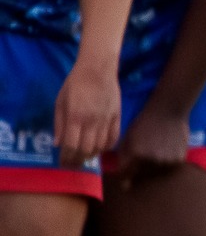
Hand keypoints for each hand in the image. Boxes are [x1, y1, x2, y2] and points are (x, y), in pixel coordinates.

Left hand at [54, 54, 121, 168]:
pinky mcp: (117, 117)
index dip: (67, 158)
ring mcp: (106, 120)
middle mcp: (91, 121)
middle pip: (86, 149)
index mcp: (75, 117)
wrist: (98, 70)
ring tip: (85, 158)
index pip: (71, 145)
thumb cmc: (74, 84)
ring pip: (100, 146)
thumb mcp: (60, 102)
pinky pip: (114, 137)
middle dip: (78, 160)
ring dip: (92, 155)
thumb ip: (59, 124)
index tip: (63, 164)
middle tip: (73, 165)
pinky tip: (100, 148)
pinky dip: (107, 147)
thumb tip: (58, 144)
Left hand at [115, 99, 192, 182]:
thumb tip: (121, 178)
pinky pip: (169, 169)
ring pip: (156, 174)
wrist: (168, 111)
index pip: (126, 176)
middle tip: (142, 161)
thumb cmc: (144, 123)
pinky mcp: (179, 159)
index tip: (125, 182)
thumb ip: (122, 157)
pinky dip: (165, 164)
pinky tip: (165, 152)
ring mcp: (167, 161)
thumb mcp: (127, 138)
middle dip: (139, 172)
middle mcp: (151, 160)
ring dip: (153, 169)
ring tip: (154, 155)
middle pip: (142, 177)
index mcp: (136, 155)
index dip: (124, 179)